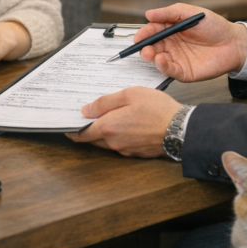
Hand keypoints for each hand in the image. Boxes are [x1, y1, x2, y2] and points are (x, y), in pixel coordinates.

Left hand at [66, 86, 180, 157]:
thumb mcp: (129, 95)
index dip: (71, 130)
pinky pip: (120, 145)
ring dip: (101, 133)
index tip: (65, 126)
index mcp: (109, 127)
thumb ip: (105, 102)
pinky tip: (123, 126)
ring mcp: (126, 149)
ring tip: (103, 120)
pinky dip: (116, 137)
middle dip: (85, 131)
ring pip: (106, 143)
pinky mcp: (136, 152)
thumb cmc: (158, 109)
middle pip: (92, 139)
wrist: (182, 129)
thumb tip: (86, 110)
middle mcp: (114, 142)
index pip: (82, 134)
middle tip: (82, 120)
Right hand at [134, 4, 246, 81]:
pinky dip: (163, 67)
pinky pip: (170, 71)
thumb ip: (169, 13)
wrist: (234, 43)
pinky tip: (161, 60)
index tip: (138, 36)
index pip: (152, 32)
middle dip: (144, 48)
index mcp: (171, 30)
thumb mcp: (190, 12)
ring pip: (157, 60)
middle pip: (152, 47)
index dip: (144, 34)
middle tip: (142, 48)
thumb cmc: (214, 26)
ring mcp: (177, 59)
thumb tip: (148, 14)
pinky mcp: (184, 72)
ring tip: (150, 54)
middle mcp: (171, 45)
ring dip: (151, 57)